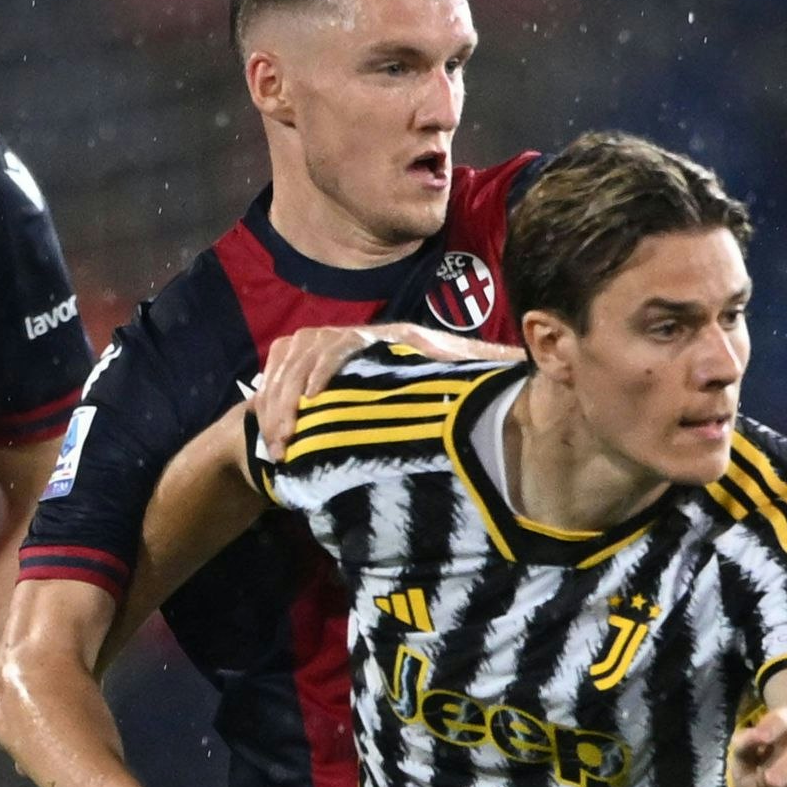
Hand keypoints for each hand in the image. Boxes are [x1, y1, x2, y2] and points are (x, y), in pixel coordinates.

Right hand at [247, 321, 520, 462]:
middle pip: (308, 356)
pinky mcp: (291, 357)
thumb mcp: (452, 375)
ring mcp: (314, 343)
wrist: (385, 382)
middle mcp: (347, 335)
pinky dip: (266, 405)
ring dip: (277, 409)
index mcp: (386, 338)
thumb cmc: (424, 383)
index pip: (346, 342)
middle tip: (286, 446)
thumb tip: (521, 366)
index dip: (325, 369)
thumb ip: (482, 368)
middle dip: (289, 401)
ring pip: (285, 368)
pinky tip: (268, 439)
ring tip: (277, 451)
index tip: (315, 401)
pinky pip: (271, 376)